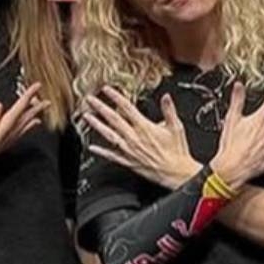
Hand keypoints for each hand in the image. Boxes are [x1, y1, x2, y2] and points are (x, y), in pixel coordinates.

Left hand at [81, 87, 199, 186]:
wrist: (176, 173)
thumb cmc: (177, 152)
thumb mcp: (176, 127)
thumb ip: (169, 110)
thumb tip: (166, 97)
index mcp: (145, 128)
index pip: (127, 108)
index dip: (116, 97)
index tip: (106, 90)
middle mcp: (135, 138)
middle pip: (114, 119)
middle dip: (100, 108)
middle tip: (89, 100)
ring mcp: (130, 150)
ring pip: (109, 135)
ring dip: (96, 125)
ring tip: (86, 117)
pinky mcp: (128, 162)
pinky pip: (112, 156)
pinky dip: (101, 151)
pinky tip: (92, 147)